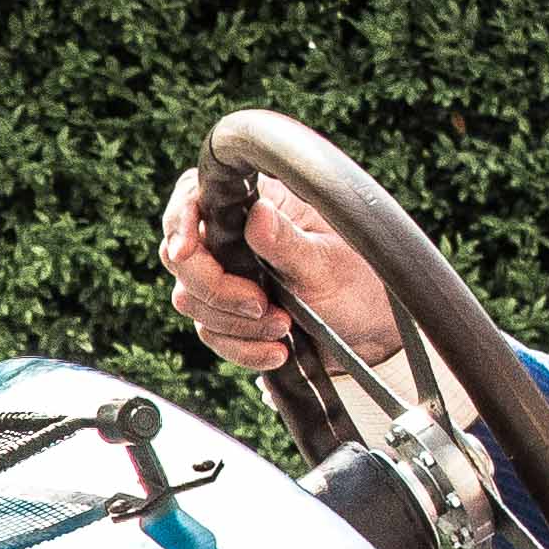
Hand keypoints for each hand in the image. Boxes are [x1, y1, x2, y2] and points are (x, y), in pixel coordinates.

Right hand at [153, 165, 399, 370]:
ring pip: (191, 299)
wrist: (368, 335)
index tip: (186, 251)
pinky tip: (275, 350)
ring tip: (283, 328)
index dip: (180, 222)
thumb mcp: (326, 264)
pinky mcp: (228, 313)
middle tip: (259, 304)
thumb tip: (258, 216)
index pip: (196, 198)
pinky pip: (210, 332)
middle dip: (216, 290)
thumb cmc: (358, 286)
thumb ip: (287, 243)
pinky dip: (241, 347)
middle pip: (183, 257)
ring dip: (235, 324)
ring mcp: (229, 276)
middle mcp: (236, 238)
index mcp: (261, 204)